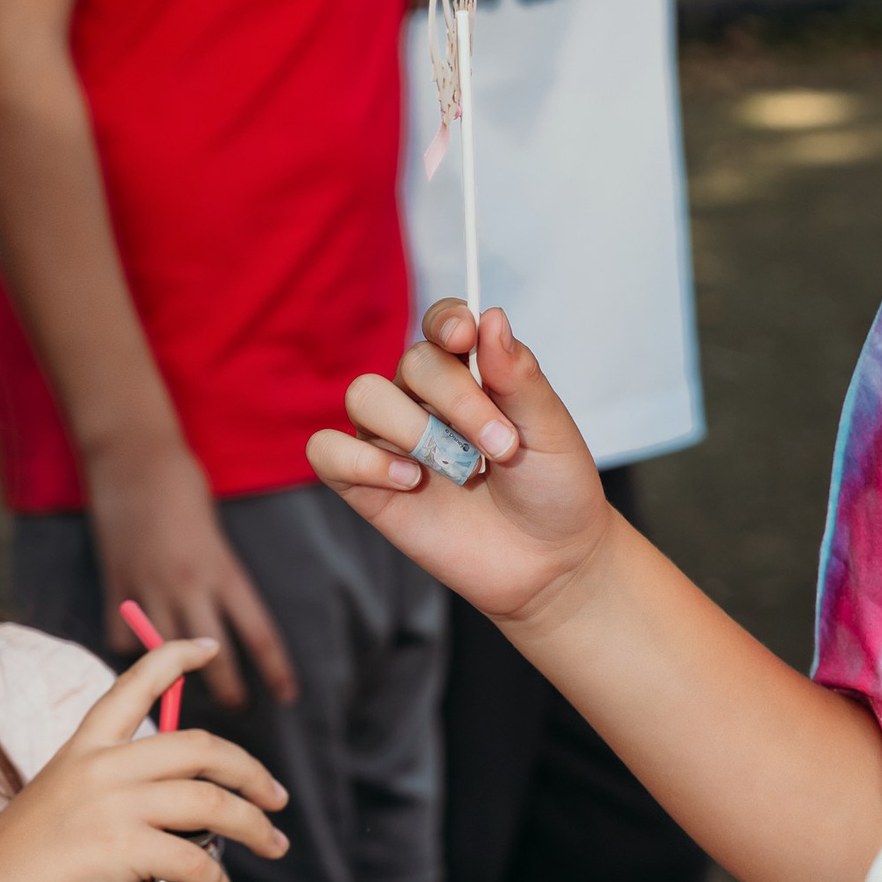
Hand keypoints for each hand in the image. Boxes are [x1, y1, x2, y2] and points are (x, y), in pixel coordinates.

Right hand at [0, 643, 286, 881]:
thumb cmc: (22, 862)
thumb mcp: (61, 800)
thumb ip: (111, 791)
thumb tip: (172, 809)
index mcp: (85, 748)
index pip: (133, 685)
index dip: (174, 658)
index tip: (207, 646)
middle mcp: (103, 767)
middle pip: (200, 747)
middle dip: (250, 770)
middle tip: (275, 796)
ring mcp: (114, 805)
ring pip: (211, 802)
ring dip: (254, 826)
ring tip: (274, 845)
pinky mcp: (123, 848)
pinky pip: (196, 860)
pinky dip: (221, 881)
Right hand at [80, 446, 294, 706]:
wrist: (132, 456)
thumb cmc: (182, 484)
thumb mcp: (213, 534)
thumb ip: (217, 574)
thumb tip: (217, 618)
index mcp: (222, 570)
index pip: (259, 633)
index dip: (275, 670)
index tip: (289, 695)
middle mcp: (187, 586)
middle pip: (213, 657)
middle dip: (228, 689)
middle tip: (239, 707)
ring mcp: (146, 587)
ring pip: (164, 654)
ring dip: (176, 677)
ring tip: (185, 691)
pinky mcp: (113, 583)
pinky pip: (122, 634)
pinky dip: (128, 646)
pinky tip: (135, 650)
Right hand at [309, 306, 611, 632]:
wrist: (551, 563)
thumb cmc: (553, 490)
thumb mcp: (551, 431)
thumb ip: (519, 376)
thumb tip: (492, 317)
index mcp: (471, 375)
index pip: (440, 325)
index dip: (446, 321)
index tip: (465, 337)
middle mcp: (424, 400)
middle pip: (411, 362)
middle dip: (458, 399)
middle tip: (502, 447)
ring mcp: (393, 441)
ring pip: (363, 396)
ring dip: (412, 427)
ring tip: (461, 470)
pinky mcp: (368, 486)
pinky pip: (328, 451)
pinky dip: (362, 460)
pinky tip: (411, 482)